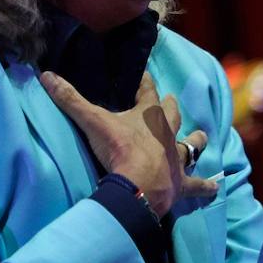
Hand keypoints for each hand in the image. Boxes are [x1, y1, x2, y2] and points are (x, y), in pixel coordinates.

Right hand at [41, 70, 218, 216]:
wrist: (139, 185)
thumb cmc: (119, 149)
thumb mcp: (92, 121)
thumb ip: (70, 99)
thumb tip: (46, 76)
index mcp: (149, 116)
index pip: (147, 92)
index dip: (145, 82)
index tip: (144, 74)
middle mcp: (167, 134)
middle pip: (172, 115)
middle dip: (171, 107)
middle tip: (173, 100)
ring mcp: (175, 159)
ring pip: (191, 146)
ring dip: (196, 141)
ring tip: (203, 136)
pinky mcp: (180, 183)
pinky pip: (196, 185)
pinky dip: (205, 187)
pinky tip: (215, 188)